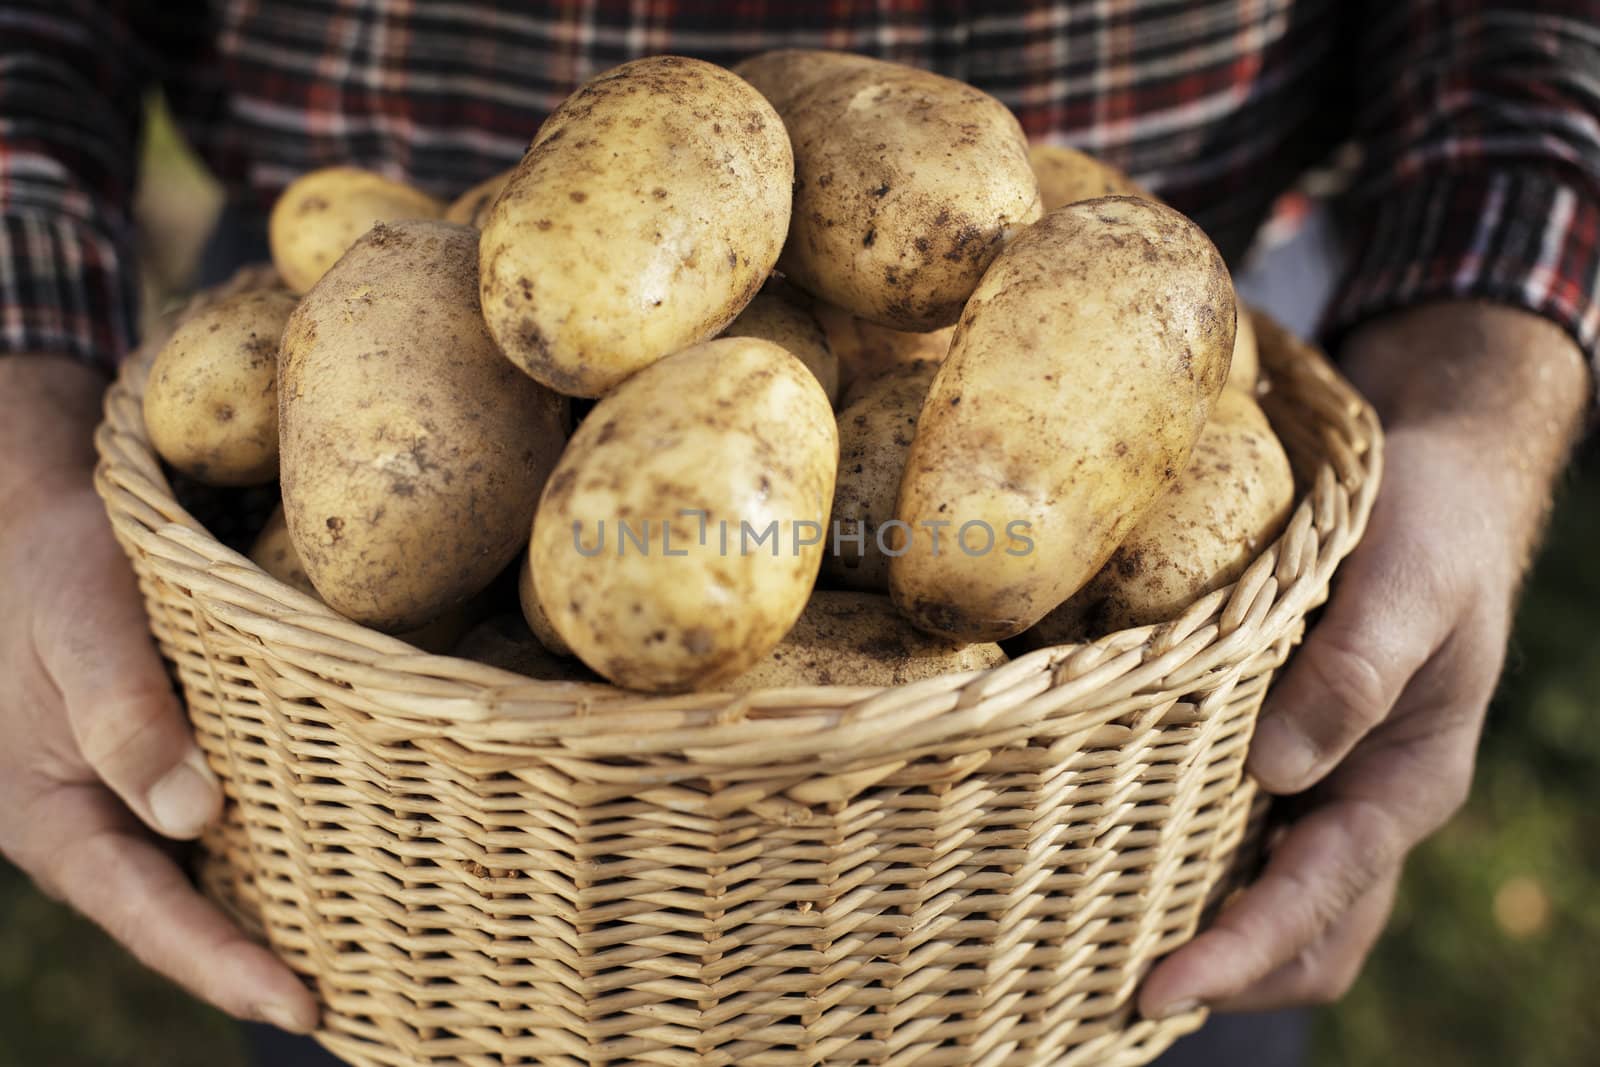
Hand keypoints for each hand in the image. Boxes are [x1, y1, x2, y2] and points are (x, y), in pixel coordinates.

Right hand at [0, 355, 317, 1032]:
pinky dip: (276, 847)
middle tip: (359, 1007)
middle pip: (183, 914)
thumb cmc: (55, 568)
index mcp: (57, 818)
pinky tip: (340, 861)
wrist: (41, 516)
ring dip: (275, 914)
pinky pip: (223, 822)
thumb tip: (192, 818)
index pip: (149, 914)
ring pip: (207, 875)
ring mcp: (132, 796)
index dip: (223, 967)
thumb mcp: (83, 634)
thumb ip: (126, 720)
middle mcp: (97, 824)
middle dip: (259, 965)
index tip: (300, 1007)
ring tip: (368, 961)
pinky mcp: (168, 758)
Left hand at [1140, 302, 1590, 1016]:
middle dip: (1219, 973)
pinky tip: (1112, 845)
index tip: (1160, 990)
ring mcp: (1319, 779)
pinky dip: (1187, 854)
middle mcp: (1358, 800)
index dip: (1241, 954)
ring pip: (1264, 889)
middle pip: (1298, 932)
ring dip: (1200, 926)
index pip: (1318, 900)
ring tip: (1094, 946)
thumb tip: (1274, 774)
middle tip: (1107, 992)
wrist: (1434, 485)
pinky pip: (1235, 822)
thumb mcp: (1409, 589)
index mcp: (1403, 784)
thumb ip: (1354, 676)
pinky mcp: (1279, 743)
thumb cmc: (1431, 531)